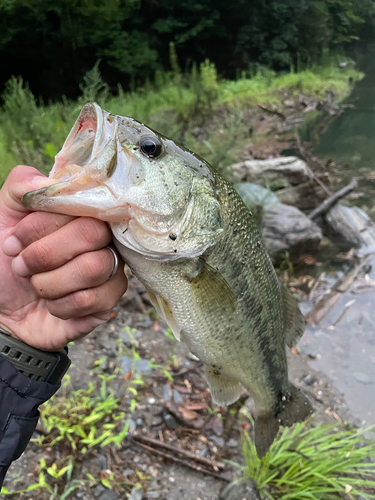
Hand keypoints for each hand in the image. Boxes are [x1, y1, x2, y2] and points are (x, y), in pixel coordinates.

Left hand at [0, 166, 127, 350]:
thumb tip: (47, 182)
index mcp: (78, 212)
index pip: (80, 203)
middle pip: (93, 233)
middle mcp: (101, 236)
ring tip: (36, 286)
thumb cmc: (5, 262)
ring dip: (50, 282)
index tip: (13, 240)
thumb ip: (20, 186)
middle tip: (21, 266)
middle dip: (46, 254)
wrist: (2, 311)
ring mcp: (109, 267)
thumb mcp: (2, 218)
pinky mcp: (109, 298)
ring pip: (94, 267)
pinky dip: (62, 305)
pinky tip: (52, 305)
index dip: (43, 223)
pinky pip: (94, 298)